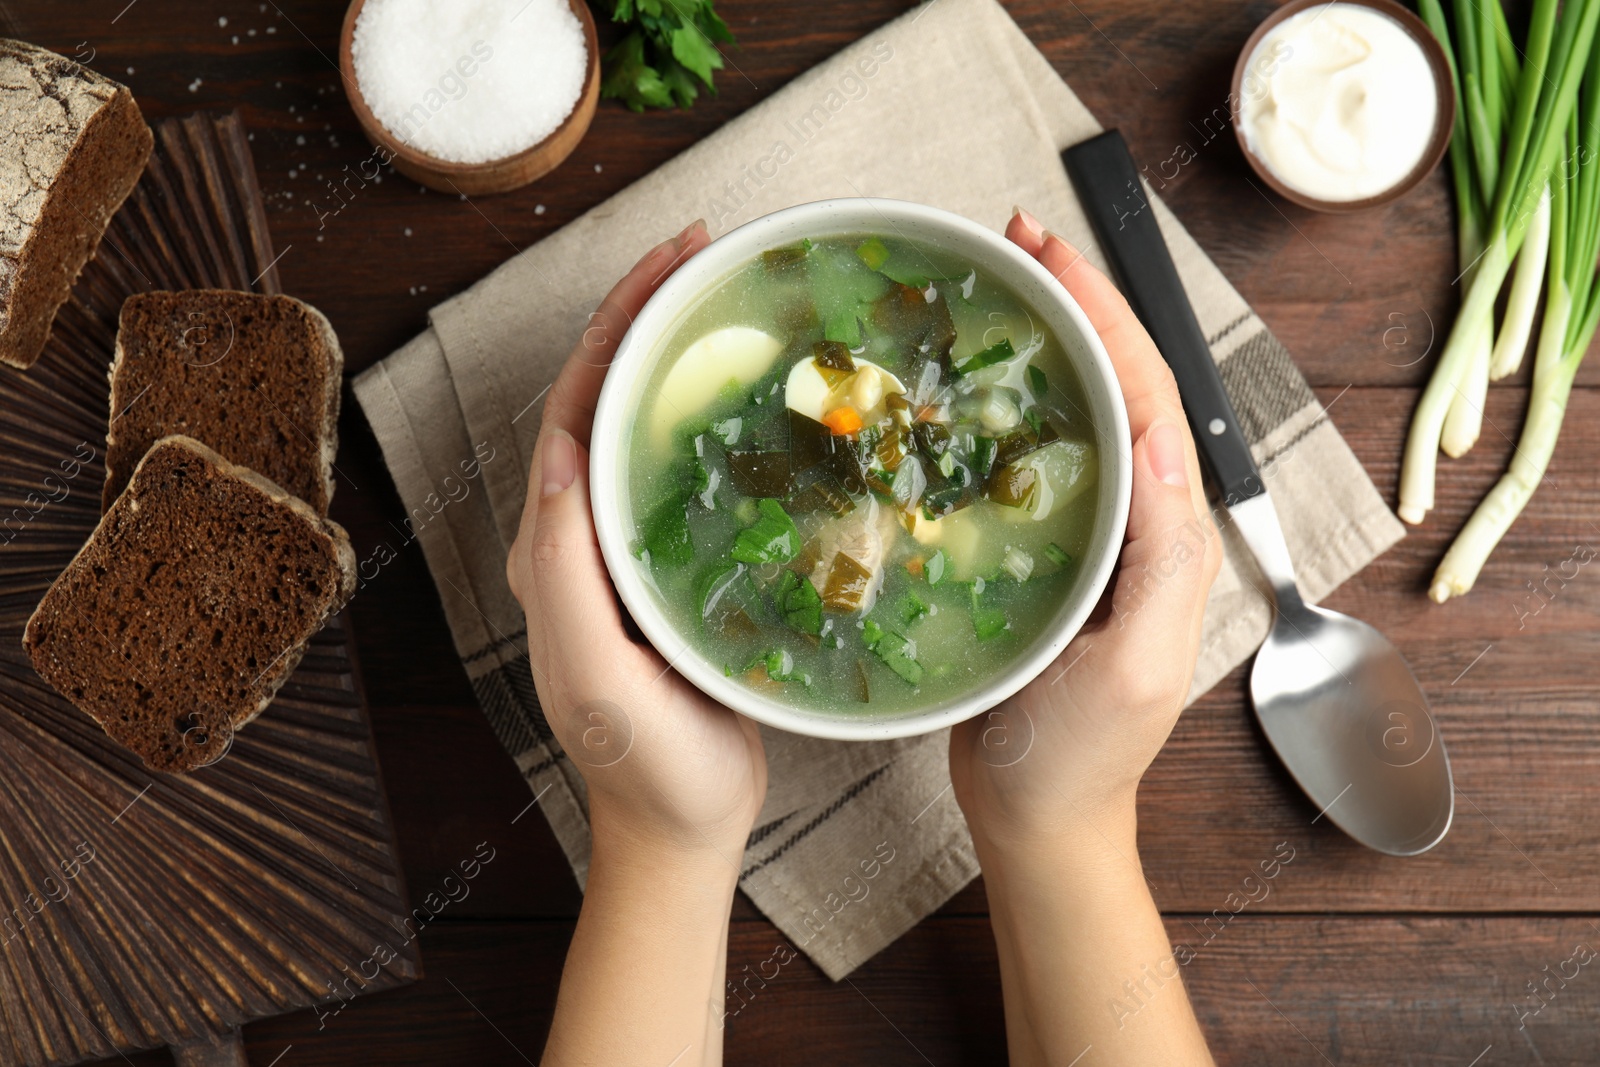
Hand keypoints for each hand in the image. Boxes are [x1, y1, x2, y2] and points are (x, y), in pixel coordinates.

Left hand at [506, 220, 767, 866]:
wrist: (682, 823)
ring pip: (644, 424)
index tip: (671, 263)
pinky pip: (685, 470)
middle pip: (604, 397)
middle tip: (707, 251)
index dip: (614, 326)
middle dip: (645, 315)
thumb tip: (559, 451)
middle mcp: (579, 534)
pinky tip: (762, 396)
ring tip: (732, 297)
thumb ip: (564, 570)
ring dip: (678, 354)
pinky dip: (714, 416)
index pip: (573, 407)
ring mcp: (626, 547)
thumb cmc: (641, 758)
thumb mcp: (593, 672)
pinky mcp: (673, 565)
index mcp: (550, 547)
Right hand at [950, 209, 1222, 852]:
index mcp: (1169, 535)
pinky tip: (967, 382)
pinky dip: (1008, 402)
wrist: (1038, 815)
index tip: (1052, 253)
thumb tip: (1162, 441)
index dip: (1106, 315)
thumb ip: (1163, 560)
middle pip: (1118, 384)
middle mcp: (1138, 520)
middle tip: (1017, 240)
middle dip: (1077, 302)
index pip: (1148, 396)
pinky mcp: (1044, 552)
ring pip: (1076, 410)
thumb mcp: (1135, 665)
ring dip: (1044, 339)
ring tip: (996, 284)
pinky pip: (1034, 458)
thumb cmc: (1082, 754)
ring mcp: (1090, 533)